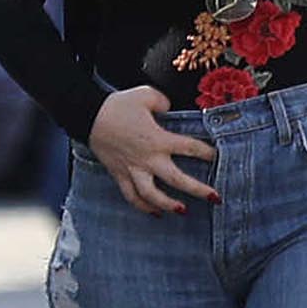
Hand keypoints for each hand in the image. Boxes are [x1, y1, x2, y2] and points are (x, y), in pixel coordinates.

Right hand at [89, 87, 219, 214]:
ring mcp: (133, 169)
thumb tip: (170, 110)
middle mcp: (148, 158)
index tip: (218, 156)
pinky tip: (155, 212)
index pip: (190, 147)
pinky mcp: (119, 175)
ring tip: (183, 210)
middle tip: (215, 197)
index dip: (207, 152)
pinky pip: (132, 196)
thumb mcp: (146, 94)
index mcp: (158, 139)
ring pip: (152, 195)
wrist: (87, 115)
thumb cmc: (117, 105)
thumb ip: (164, 102)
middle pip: (177, 179)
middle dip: (198, 190)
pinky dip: (144, 207)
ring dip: (169, 205)